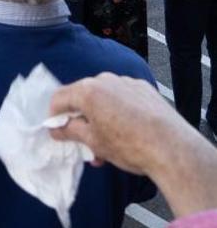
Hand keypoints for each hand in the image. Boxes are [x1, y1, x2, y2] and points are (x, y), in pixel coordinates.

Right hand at [49, 73, 181, 176]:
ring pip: (104, 97)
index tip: (58, 132)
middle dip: (81, 119)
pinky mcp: (143, 88)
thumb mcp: (94, 143)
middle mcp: (105, 79)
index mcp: (88, 91)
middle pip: (83, 96)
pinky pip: (123, 97)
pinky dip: (119, 110)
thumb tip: (56, 129)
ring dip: (100, 117)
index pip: (59, 98)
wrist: (172, 148)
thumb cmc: (129, 146)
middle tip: (86, 143)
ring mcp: (126, 81)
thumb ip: (70, 132)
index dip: (55, 116)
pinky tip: (129, 131)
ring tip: (109, 144)